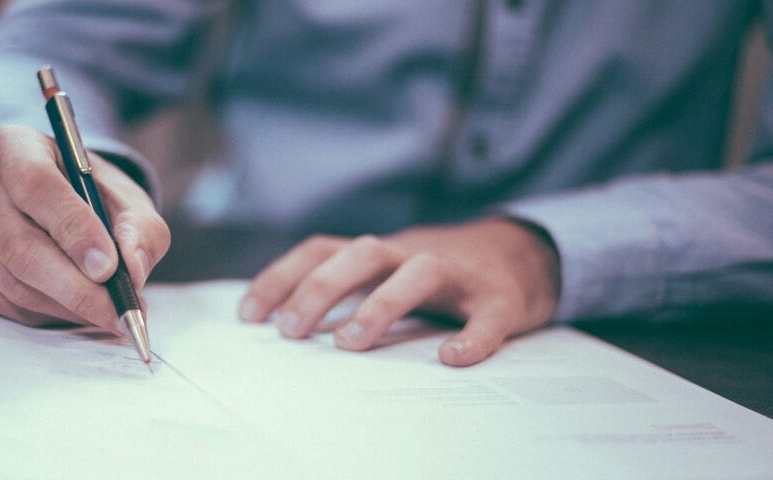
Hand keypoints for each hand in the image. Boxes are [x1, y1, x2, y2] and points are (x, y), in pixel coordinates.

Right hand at [0, 125, 169, 331]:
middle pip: (20, 245)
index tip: (108, 267)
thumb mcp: (129, 202)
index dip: (73, 229)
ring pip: (14, 282)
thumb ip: (140, 230)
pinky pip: (3, 303)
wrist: (61, 208)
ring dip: (67, 306)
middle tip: (118, 310)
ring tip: (108, 312)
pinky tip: (74, 308)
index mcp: (13, 146)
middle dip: (76, 287)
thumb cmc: (93, 198)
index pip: (35, 185)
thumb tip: (133, 269)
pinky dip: (46, 314)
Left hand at [238, 219, 559, 365]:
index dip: (282, 277)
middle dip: (321, 288)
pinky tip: (452, 358)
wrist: (524, 254)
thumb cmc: (439, 274)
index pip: (321, 250)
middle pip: (362, 253)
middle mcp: (413, 253)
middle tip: (291, 331)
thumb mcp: (387, 273)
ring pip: (419, 272)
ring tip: (350, 343)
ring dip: (381, 304)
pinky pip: (487, 315)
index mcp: (380, 252)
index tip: (249, 315)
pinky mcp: (501, 298)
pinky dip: (472, 336)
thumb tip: (284, 326)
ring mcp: (459, 274)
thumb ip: (347, 290)